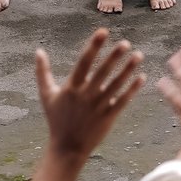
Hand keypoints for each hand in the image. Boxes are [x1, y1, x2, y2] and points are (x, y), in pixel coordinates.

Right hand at [35, 28, 145, 159]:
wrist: (67, 148)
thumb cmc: (56, 119)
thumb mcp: (46, 95)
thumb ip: (42, 73)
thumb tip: (38, 51)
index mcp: (71, 88)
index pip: (84, 62)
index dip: (94, 46)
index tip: (104, 32)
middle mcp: (86, 96)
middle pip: (102, 72)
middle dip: (114, 57)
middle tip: (126, 43)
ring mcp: (98, 107)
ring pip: (116, 85)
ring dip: (128, 70)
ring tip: (139, 55)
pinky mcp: (108, 118)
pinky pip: (123, 101)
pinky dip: (133, 89)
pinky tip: (142, 77)